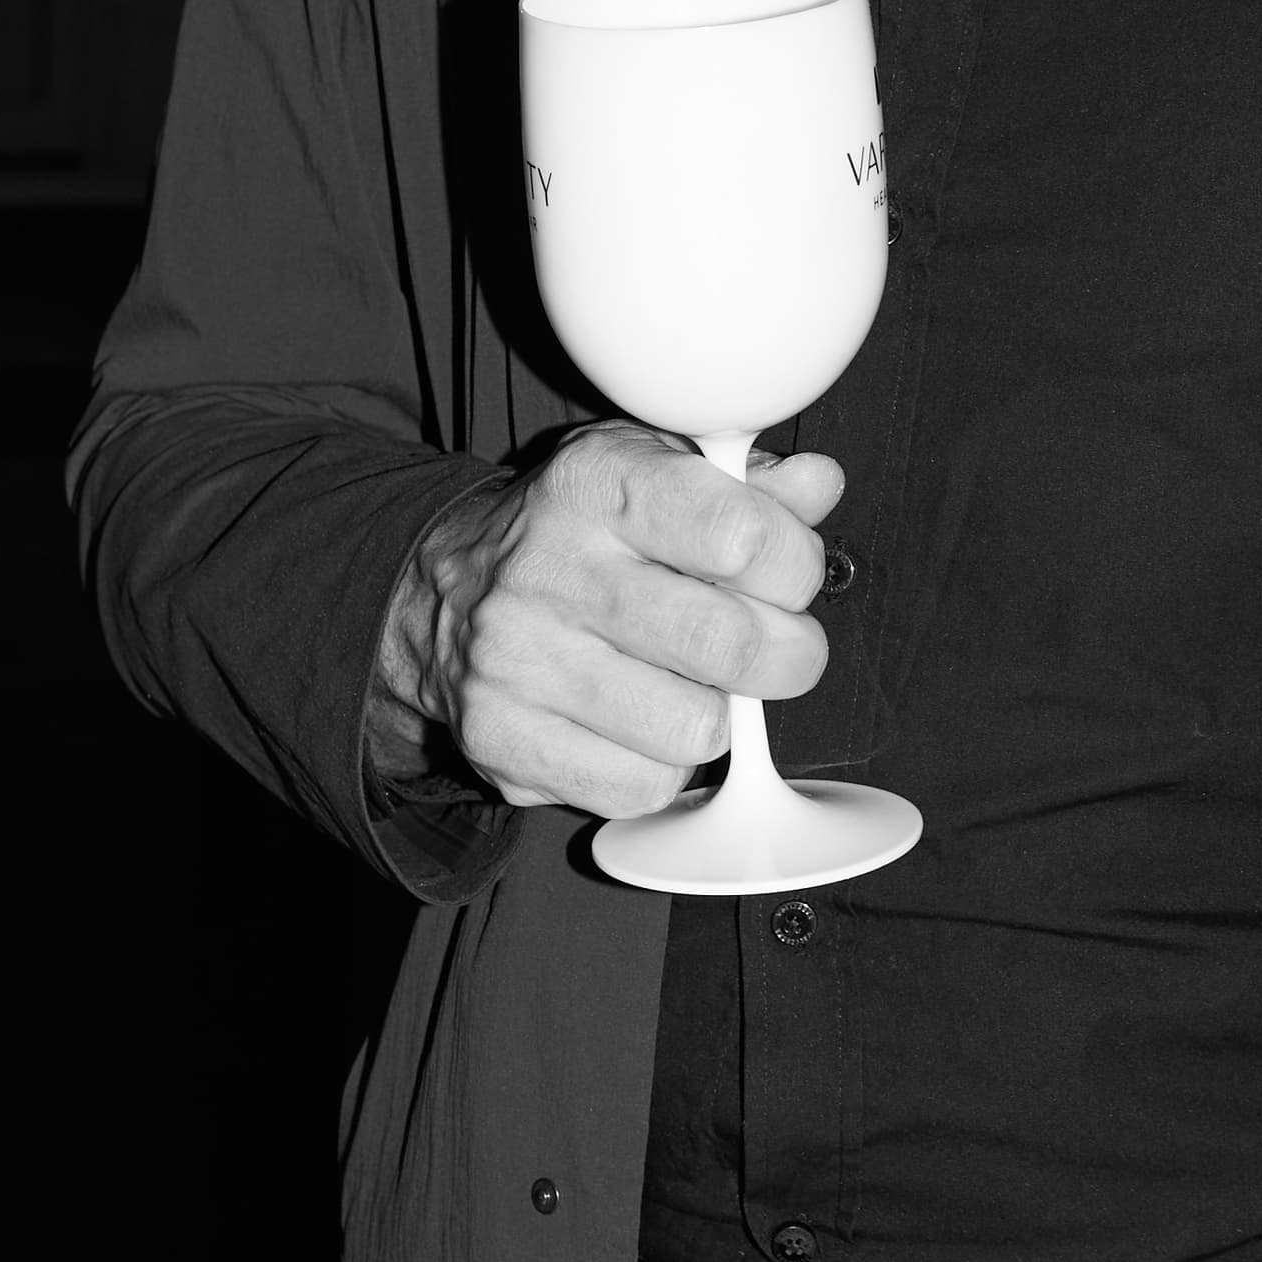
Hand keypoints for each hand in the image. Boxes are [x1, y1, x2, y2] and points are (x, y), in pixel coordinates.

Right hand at [380, 429, 844, 823]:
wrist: (442, 597)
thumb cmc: (577, 535)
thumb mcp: (655, 473)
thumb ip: (747, 485)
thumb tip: (819, 487)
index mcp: (598, 485)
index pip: (740, 536)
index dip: (793, 567)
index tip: (788, 577)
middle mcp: (549, 569)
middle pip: (728, 644)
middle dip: (784, 656)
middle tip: (774, 649)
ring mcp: (518, 660)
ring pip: (694, 731)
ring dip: (716, 718)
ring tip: (691, 685)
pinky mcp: (500, 739)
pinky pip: (641, 788)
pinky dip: (660, 767)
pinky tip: (639, 726)